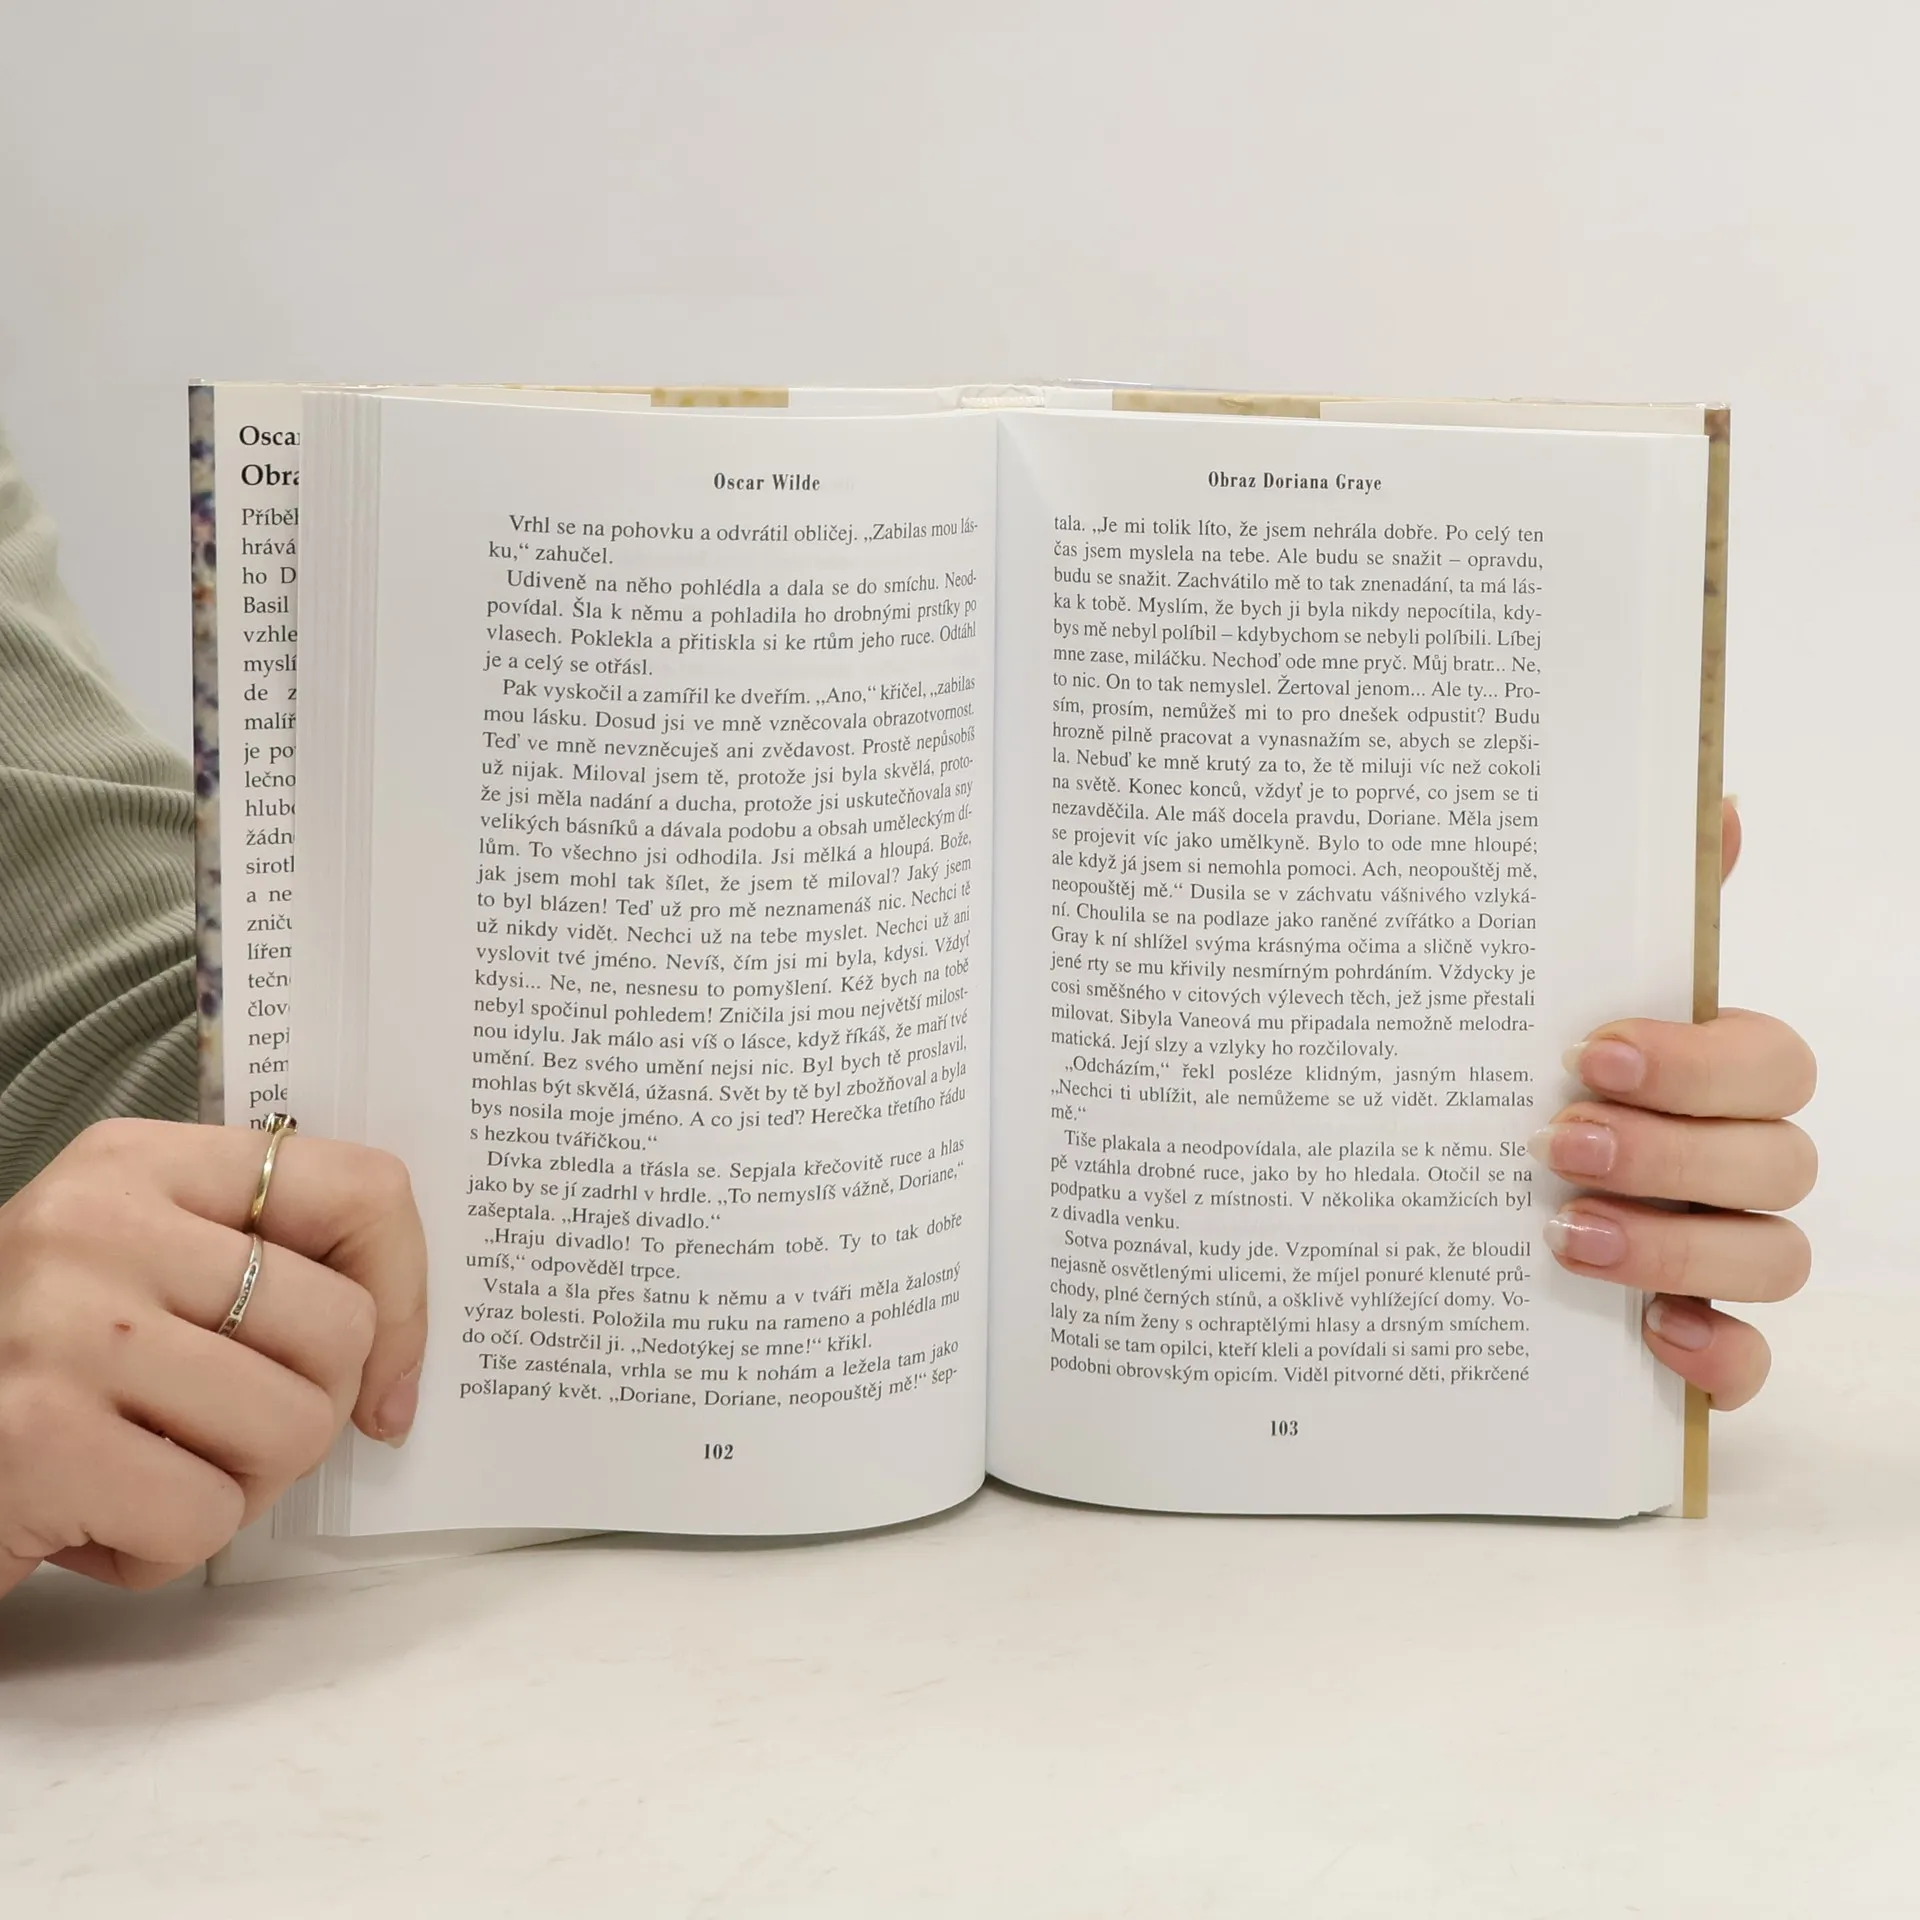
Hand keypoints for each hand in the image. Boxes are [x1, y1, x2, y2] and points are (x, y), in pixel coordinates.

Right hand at [0, 1119, 426, 1595]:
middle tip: (214, 1435)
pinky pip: (207, 1519)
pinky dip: (161, 1551)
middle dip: (305, 1413)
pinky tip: (88, 1520)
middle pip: (341, 1329)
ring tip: (143, 1472)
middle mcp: (100, 1225)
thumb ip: (253, 1271)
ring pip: (293, 1429)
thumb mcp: (129, 1272)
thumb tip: (397, 1366)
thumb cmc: (23, 1372)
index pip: (361, 1190)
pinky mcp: (39, 1440)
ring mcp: (67, 1329)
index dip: (407, 1295)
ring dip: (236, 1489)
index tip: (384, 1375)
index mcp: (139, 1163)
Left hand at [1531, 800, 1814, 1407]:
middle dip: (1674, 1150)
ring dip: (1681, 1246)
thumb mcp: (1552, 988)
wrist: (1421, 1191)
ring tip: (1568, 1232)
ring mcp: (1722, 1252)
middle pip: (1780, 1160)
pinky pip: (1752, 1364)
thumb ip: (1634, 907)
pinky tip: (1650, 1337)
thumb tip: (1709, 798)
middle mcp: (1732, 1162)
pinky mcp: (1696, 1338)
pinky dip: (1719, 1357)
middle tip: (1558, 1140)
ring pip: (1777, 1257)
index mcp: (1712, 1076)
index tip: (1593, 1052)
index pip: (1774, 1063)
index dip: (1701, 1062)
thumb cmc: (1522, 1077)